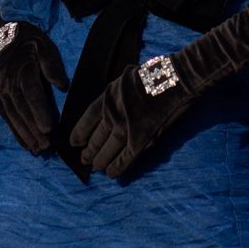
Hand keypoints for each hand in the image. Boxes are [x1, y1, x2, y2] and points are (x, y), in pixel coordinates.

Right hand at [0, 16, 68, 154]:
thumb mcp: (45, 47)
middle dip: (34, 129)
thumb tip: (62, 85)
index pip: (31, 93)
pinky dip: (16, 132)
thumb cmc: (31, 43)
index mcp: (21, 70)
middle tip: (47, 146)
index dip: (39, 112)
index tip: (49, 128)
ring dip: (26, 135)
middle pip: (21, 109)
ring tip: (38, 150)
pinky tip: (26, 145)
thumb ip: (52, 65)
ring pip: (13, 117)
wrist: (6, 38)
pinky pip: (6, 118)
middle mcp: (6, 83)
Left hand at [68, 60, 197, 177]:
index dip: (80, 133)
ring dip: (100, 161)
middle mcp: (112, 115)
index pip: (87, 120)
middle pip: (95, 138)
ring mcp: (125, 129)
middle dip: (89, 151)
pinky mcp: (140, 140)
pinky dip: (117, 167)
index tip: (75, 142)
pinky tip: (111, 173)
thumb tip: (111, 105)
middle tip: (84, 159)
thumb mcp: (126, 78)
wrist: (173, 79)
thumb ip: (116, 94)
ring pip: (106, 151)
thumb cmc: (155, 73)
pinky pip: (124, 158)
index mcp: (107, 98)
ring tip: (96, 167)